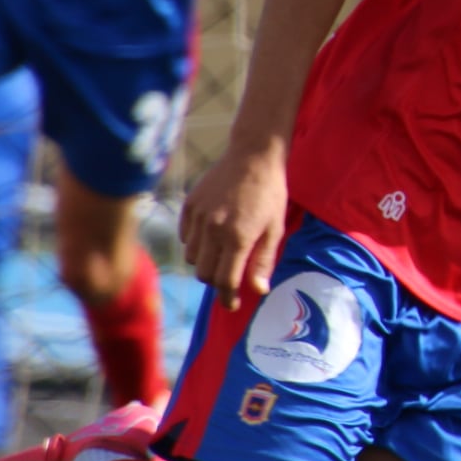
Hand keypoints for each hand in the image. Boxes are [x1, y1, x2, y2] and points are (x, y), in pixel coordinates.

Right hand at [179, 141, 289, 306]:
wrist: (253, 155)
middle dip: (216, 282)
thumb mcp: (275, 229)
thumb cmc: (270, 193)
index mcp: (237, 237)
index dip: (228, 297)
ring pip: (192, 257)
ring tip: (221, 254)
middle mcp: (213, 229)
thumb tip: (258, 290)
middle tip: (229, 279)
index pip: (225, 280)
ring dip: (205, 262)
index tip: (232, 304)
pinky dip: (195, 243)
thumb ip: (263, 261)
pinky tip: (211, 236)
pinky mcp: (190, 205)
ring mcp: (199, 216)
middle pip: (205, 273)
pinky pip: (185, 236)